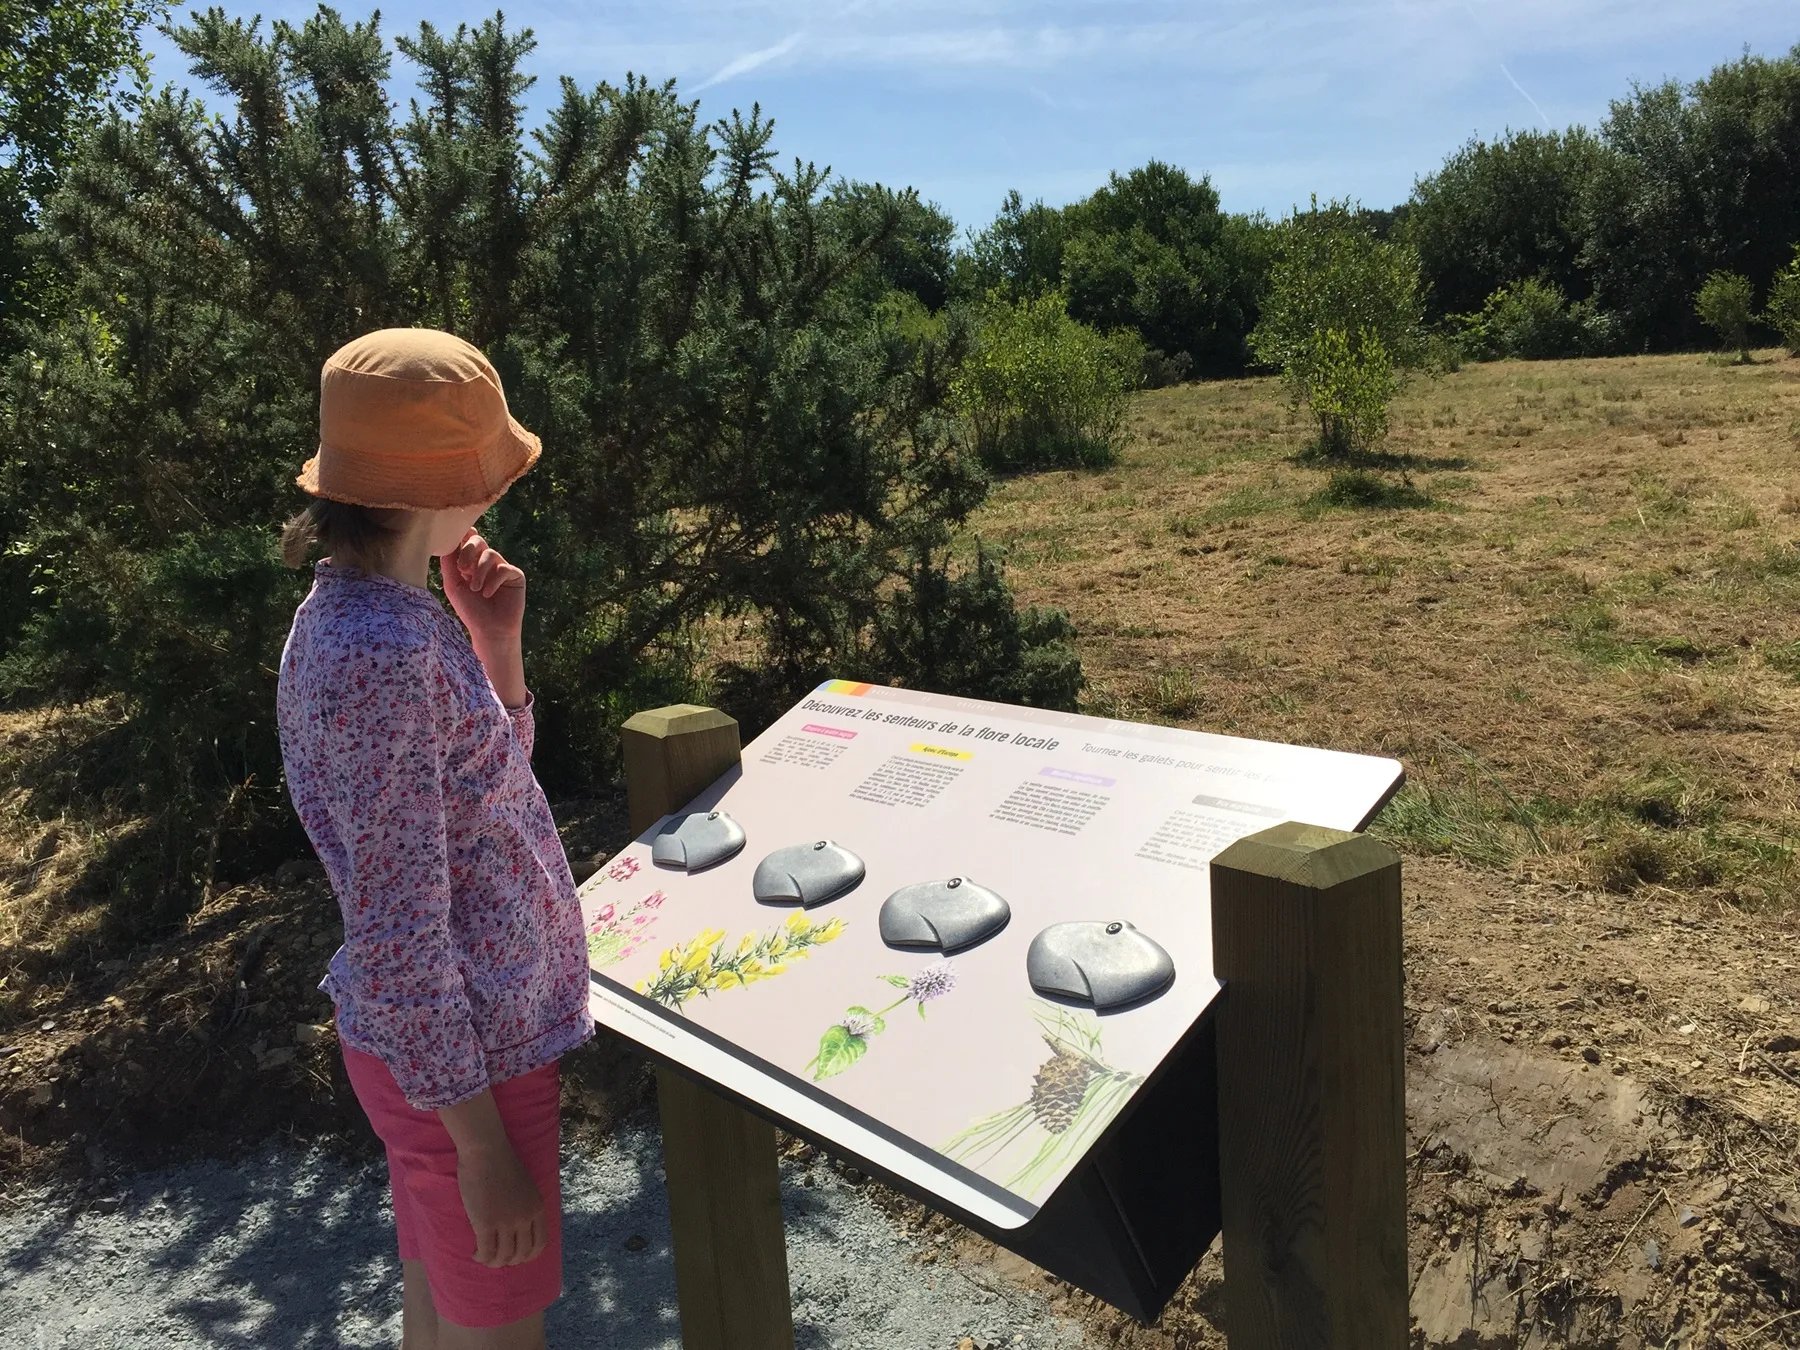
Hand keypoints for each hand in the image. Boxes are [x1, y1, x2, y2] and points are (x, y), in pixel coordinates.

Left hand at [440, 531, 527, 706]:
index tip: (454, 548)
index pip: (467, 540)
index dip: (462, 538)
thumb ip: (449, 563)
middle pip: (478, 541)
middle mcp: (487, 562)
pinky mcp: (516, 576)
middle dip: (468, 551)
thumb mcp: (453, 584)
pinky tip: (488, 594)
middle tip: (462, 568)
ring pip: (490, 553)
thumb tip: (445, 540)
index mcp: (471, 562)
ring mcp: (502, 567)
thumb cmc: (470, 610)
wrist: (489, 630)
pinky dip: (493, 581)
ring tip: (475, 589)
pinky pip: (504, 568)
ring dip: (479, 571)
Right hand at [455, 1139, 547, 1267]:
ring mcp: (506, 1222)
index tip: (517, 1255)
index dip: (528, 1255)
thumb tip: (517, 1228)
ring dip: (493, 1262)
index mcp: (537, 1208)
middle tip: (497, 1257)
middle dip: (510, 1261)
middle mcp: (525, 1218)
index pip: (540, 1243)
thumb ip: (525, 1206)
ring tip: (484, 1256)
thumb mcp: (526, 1187)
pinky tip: (475, 1253)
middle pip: (522, 1254)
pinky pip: (486, 1253)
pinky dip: (481, 1257)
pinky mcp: (486, 1224)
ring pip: (503, 1257)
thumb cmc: (502, 1164)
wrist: (486, 1151)